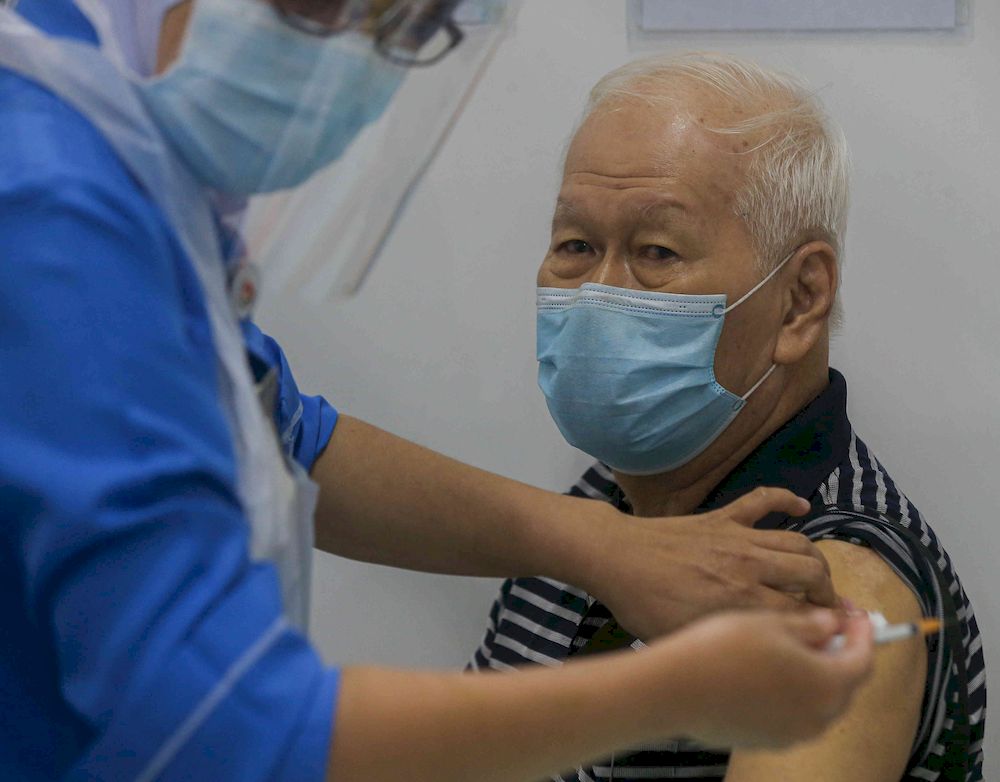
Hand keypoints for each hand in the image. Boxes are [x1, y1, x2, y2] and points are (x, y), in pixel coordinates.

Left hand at [579, 488, 837, 639]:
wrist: (615, 557)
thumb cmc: (643, 605)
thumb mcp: (686, 637)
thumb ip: (729, 641)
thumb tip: (765, 645)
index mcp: (742, 602)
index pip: (802, 615)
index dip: (822, 626)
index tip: (829, 634)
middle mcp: (750, 567)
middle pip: (812, 575)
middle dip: (828, 594)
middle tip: (824, 607)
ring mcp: (738, 537)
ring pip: (798, 542)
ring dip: (815, 559)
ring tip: (816, 575)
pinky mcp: (722, 516)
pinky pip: (763, 500)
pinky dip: (787, 499)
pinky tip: (802, 506)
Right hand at [647, 609, 874, 748]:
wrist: (676, 689)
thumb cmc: (722, 649)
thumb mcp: (770, 623)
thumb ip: (809, 625)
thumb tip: (831, 624)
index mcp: (827, 683)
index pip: (863, 658)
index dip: (863, 634)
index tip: (858, 617)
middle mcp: (818, 716)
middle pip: (844, 683)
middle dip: (839, 654)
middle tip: (825, 628)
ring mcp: (792, 734)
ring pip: (817, 701)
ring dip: (814, 674)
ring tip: (790, 648)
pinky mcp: (767, 740)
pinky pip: (792, 714)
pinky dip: (790, 693)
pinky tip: (764, 672)